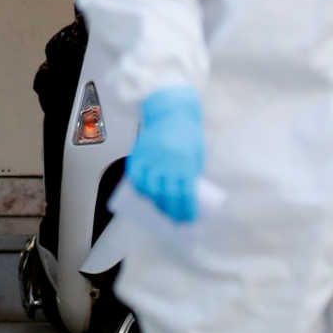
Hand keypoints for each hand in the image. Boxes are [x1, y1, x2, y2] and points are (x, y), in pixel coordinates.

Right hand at [130, 88, 203, 224]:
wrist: (171, 111)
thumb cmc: (187, 133)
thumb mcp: (196, 154)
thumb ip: (190, 173)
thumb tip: (186, 197)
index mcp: (185, 163)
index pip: (186, 195)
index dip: (187, 211)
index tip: (189, 220)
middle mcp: (167, 163)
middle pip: (167, 195)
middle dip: (171, 212)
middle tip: (174, 220)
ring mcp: (151, 159)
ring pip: (150, 188)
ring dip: (154, 203)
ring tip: (160, 209)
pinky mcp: (139, 154)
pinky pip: (136, 177)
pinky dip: (139, 189)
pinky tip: (145, 194)